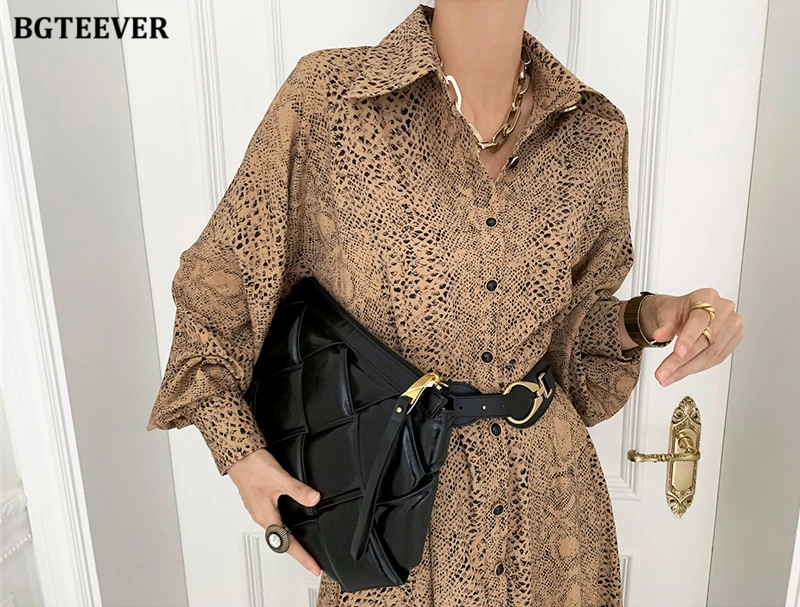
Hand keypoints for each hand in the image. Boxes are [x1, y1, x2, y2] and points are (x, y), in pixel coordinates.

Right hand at [228, 448, 321, 576]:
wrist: (238, 455)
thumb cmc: (253, 467)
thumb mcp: (280, 478)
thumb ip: (298, 490)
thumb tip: (314, 499)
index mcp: (266, 516)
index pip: (287, 544)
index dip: (303, 557)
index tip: (314, 568)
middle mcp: (261, 516)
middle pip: (282, 541)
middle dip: (298, 553)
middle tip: (311, 561)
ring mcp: (259, 509)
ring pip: (277, 531)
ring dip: (290, 540)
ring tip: (303, 547)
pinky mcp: (259, 501)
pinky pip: (274, 520)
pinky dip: (284, 527)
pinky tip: (291, 521)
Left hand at [638, 288, 744, 386]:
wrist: (683, 313)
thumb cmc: (676, 311)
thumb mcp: (665, 314)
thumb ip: (664, 324)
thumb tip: (659, 335)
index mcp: (707, 297)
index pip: (699, 320)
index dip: (688, 338)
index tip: (678, 353)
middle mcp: (724, 309)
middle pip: (705, 340)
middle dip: (681, 361)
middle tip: (664, 373)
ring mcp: (732, 324)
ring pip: (711, 353)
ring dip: (688, 369)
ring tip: (669, 377)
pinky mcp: (734, 338)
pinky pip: (716, 358)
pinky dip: (697, 367)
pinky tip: (683, 372)